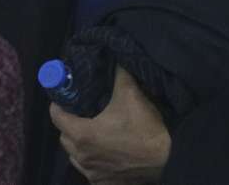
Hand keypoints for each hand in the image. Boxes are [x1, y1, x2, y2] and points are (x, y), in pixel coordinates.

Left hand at [50, 66, 170, 183]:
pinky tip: (103, 154)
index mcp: (82, 134)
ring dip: (79, 145)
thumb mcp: (131, 94)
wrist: (171, 159)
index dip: (58, 105)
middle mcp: (82, 156)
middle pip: (64, 137)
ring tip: (92, 134)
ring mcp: (92, 172)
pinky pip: (89, 171)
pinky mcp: (104, 183)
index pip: (56, 117)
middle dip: (68, 125)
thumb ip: (118, 74)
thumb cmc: (146, 128)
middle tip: (81, 114)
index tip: (65, 99)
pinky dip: (92, 162)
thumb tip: (113, 56)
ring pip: (75, 156)